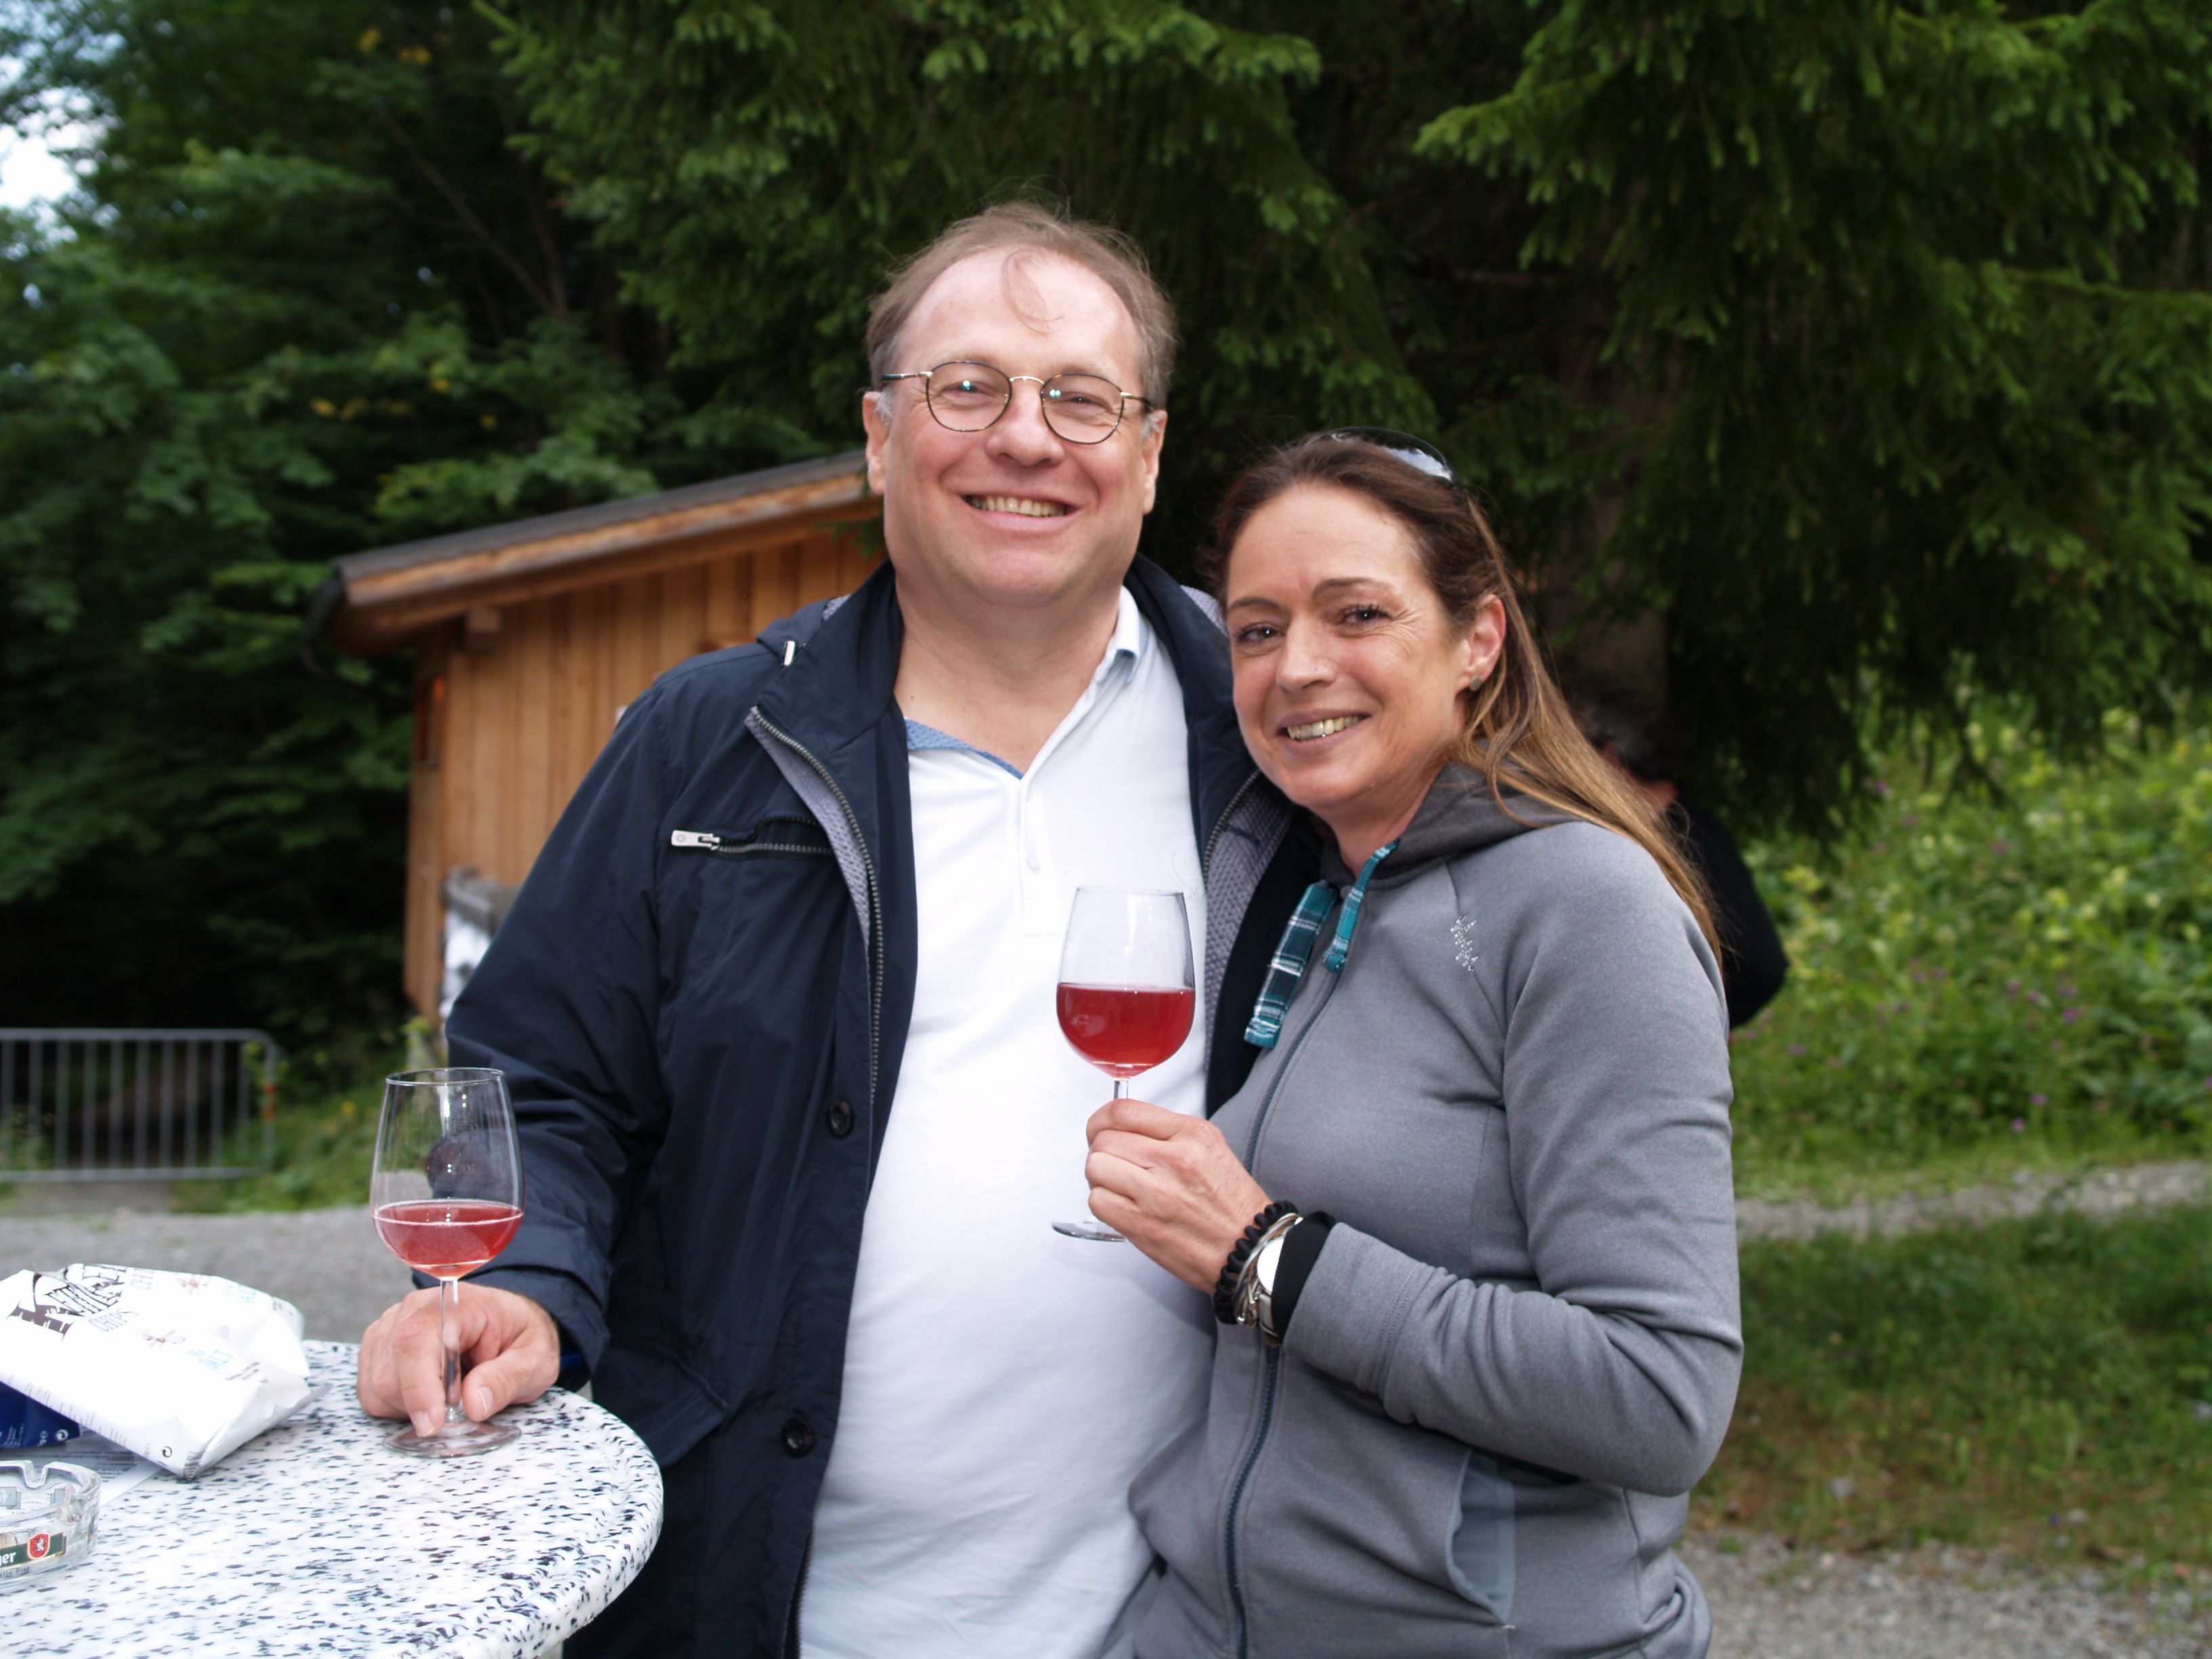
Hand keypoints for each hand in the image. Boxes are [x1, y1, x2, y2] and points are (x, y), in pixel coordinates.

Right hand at [356, 1284, 560, 1438]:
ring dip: (411, 1407)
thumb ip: (506, 1379)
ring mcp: (388, 1330)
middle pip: (390, 1373)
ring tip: (450, 1392)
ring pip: (377, 1388)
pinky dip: (399, 1407)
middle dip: (423, 1404)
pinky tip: (429, 1393)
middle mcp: (411, 1311)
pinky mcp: (377, 1351)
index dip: (418, 1387)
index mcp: (453, 1304)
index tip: (433, 1423)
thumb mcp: (534, 1358)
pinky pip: (372, 1394)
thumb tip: (473, 1404)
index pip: (415, 1340)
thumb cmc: (518, 1337)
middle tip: (463, 1401)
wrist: (506, 1323)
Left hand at [1084, 1097, 1270, 1291]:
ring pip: (1095, 1167)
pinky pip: (1097, 1201)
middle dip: (1102, 1151)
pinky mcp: (1141, 1224)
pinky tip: (1124, 1205)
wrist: (1248, 1249)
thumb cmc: (1232, 1205)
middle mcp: (1172, 1159)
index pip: (1123, 1111)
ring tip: (1120, 1185)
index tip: (1100, 1129)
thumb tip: (1125, 1128)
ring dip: (1101, 1176)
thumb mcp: (1210, 1148)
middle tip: (1115, 1163)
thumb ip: (1168, 1133)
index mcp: (1191, 1134)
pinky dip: (1104, 1202)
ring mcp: (1155, 1192)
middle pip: (1104, 1140)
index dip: (1101, 1120)